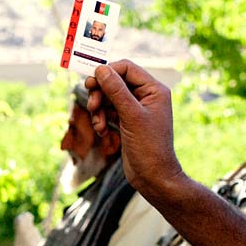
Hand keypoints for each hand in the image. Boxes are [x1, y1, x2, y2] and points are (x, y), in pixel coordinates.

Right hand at [85, 61, 184, 192]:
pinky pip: (108, 111)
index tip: (91, 82)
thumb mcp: (131, 116)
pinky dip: (102, 119)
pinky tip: (102, 132)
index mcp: (154, 90)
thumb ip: (116, 90)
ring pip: (109, 97)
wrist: (153, 177)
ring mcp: (136, 110)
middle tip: (92, 105)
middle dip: (101, 94)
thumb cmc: (149, 147)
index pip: (127, 68)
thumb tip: (101, 69)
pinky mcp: (127, 122)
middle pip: (115, 82)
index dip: (108, 72)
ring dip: (99, 109)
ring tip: (99, 125)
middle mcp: (146, 97)